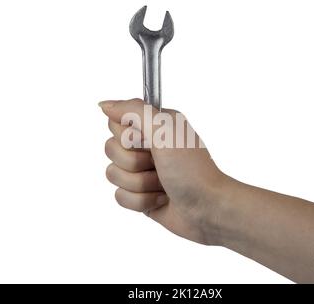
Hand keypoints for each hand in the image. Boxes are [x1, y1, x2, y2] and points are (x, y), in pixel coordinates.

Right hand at [99, 98, 226, 243]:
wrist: (209, 209)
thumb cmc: (192, 170)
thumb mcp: (165, 130)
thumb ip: (134, 111)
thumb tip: (105, 104)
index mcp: (154, 125)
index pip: (116, 122)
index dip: (128, 136)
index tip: (148, 142)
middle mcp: (148, 146)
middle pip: (111, 149)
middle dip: (135, 163)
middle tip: (159, 165)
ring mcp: (143, 171)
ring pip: (113, 174)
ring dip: (140, 183)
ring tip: (162, 184)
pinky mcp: (141, 194)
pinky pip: (119, 196)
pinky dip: (141, 201)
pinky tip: (160, 199)